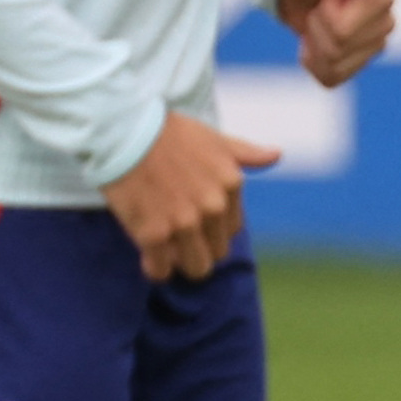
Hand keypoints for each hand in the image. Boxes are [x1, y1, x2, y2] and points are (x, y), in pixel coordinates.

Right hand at [104, 108, 280, 281]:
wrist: (123, 129)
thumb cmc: (167, 133)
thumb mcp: (213, 139)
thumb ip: (245, 153)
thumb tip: (276, 155)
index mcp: (230, 184)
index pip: (232, 229)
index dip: (213, 229)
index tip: (195, 221)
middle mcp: (213, 207)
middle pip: (217, 252)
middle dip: (199, 247)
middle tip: (177, 236)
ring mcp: (184, 222)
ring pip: (195, 267)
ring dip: (181, 262)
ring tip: (164, 250)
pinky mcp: (153, 234)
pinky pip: (161, 270)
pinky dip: (155, 269)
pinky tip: (148, 257)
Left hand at [273, 0, 400, 86]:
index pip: (343, 31)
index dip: (326, 13)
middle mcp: (385, 23)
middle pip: (337, 49)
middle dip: (317, 26)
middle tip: (320, 3)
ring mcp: (373, 45)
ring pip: (333, 65)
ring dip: (314, 41)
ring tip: (319, 17)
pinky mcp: (357, 62)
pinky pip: (331, 79)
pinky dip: (313, 62)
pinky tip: (314, 41)